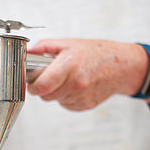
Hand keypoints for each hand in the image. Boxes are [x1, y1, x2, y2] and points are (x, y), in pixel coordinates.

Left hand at [27, 39, 149, 111]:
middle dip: (44, 88)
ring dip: (56, 93)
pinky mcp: (85, 105)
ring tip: (67, 79)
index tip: (33, 83)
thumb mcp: (69, 43)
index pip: (42, 86)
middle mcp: (76, 83)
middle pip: (46, 96)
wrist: (121, 66)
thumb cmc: (96, 53)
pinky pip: (66, 105)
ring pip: (55, 101)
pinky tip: (75, 86)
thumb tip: (28, 52)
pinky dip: (66, 98)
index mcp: (69, 65)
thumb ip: (45, 46)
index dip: (33, 86)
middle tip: (51, 77)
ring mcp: (81, 96)